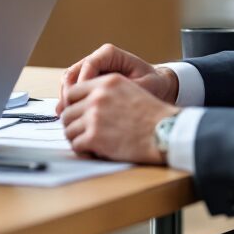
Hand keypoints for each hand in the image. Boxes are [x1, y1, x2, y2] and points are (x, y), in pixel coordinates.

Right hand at [57, 44, 177, 113]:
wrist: (158, 85)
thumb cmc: (153, 84)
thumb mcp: (144, 85)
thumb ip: (124, 89)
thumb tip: (105, 99)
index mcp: (109, 54)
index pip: (89, 64)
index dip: (82, 83)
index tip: (82, 101)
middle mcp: (97, 59)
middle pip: (74, 72)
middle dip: (69, 91)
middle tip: (69, 110)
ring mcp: (91, 70)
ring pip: (70, 80)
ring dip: (66, 97)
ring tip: (65, 114)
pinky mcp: (89, 81)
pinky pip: (74, 89)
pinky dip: (70, 101)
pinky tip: (69, 114)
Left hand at [60, 73, 179, 164]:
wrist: (165, 132)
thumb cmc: (153, 115)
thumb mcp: (130, 90)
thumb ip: (107, 93)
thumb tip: (86, 103)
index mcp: (106, 83)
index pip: (73, 91)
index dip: (72, 105)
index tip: (75, 115)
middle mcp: (97, 97)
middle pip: (67, 111)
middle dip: (72, 123)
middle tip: (79, 132)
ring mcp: (94, 117)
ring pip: (69, 129)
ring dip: (76, 138)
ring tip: (86, 143)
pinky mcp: (95, 137)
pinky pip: (76, 144)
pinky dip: (81, 150)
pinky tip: (90, 151)